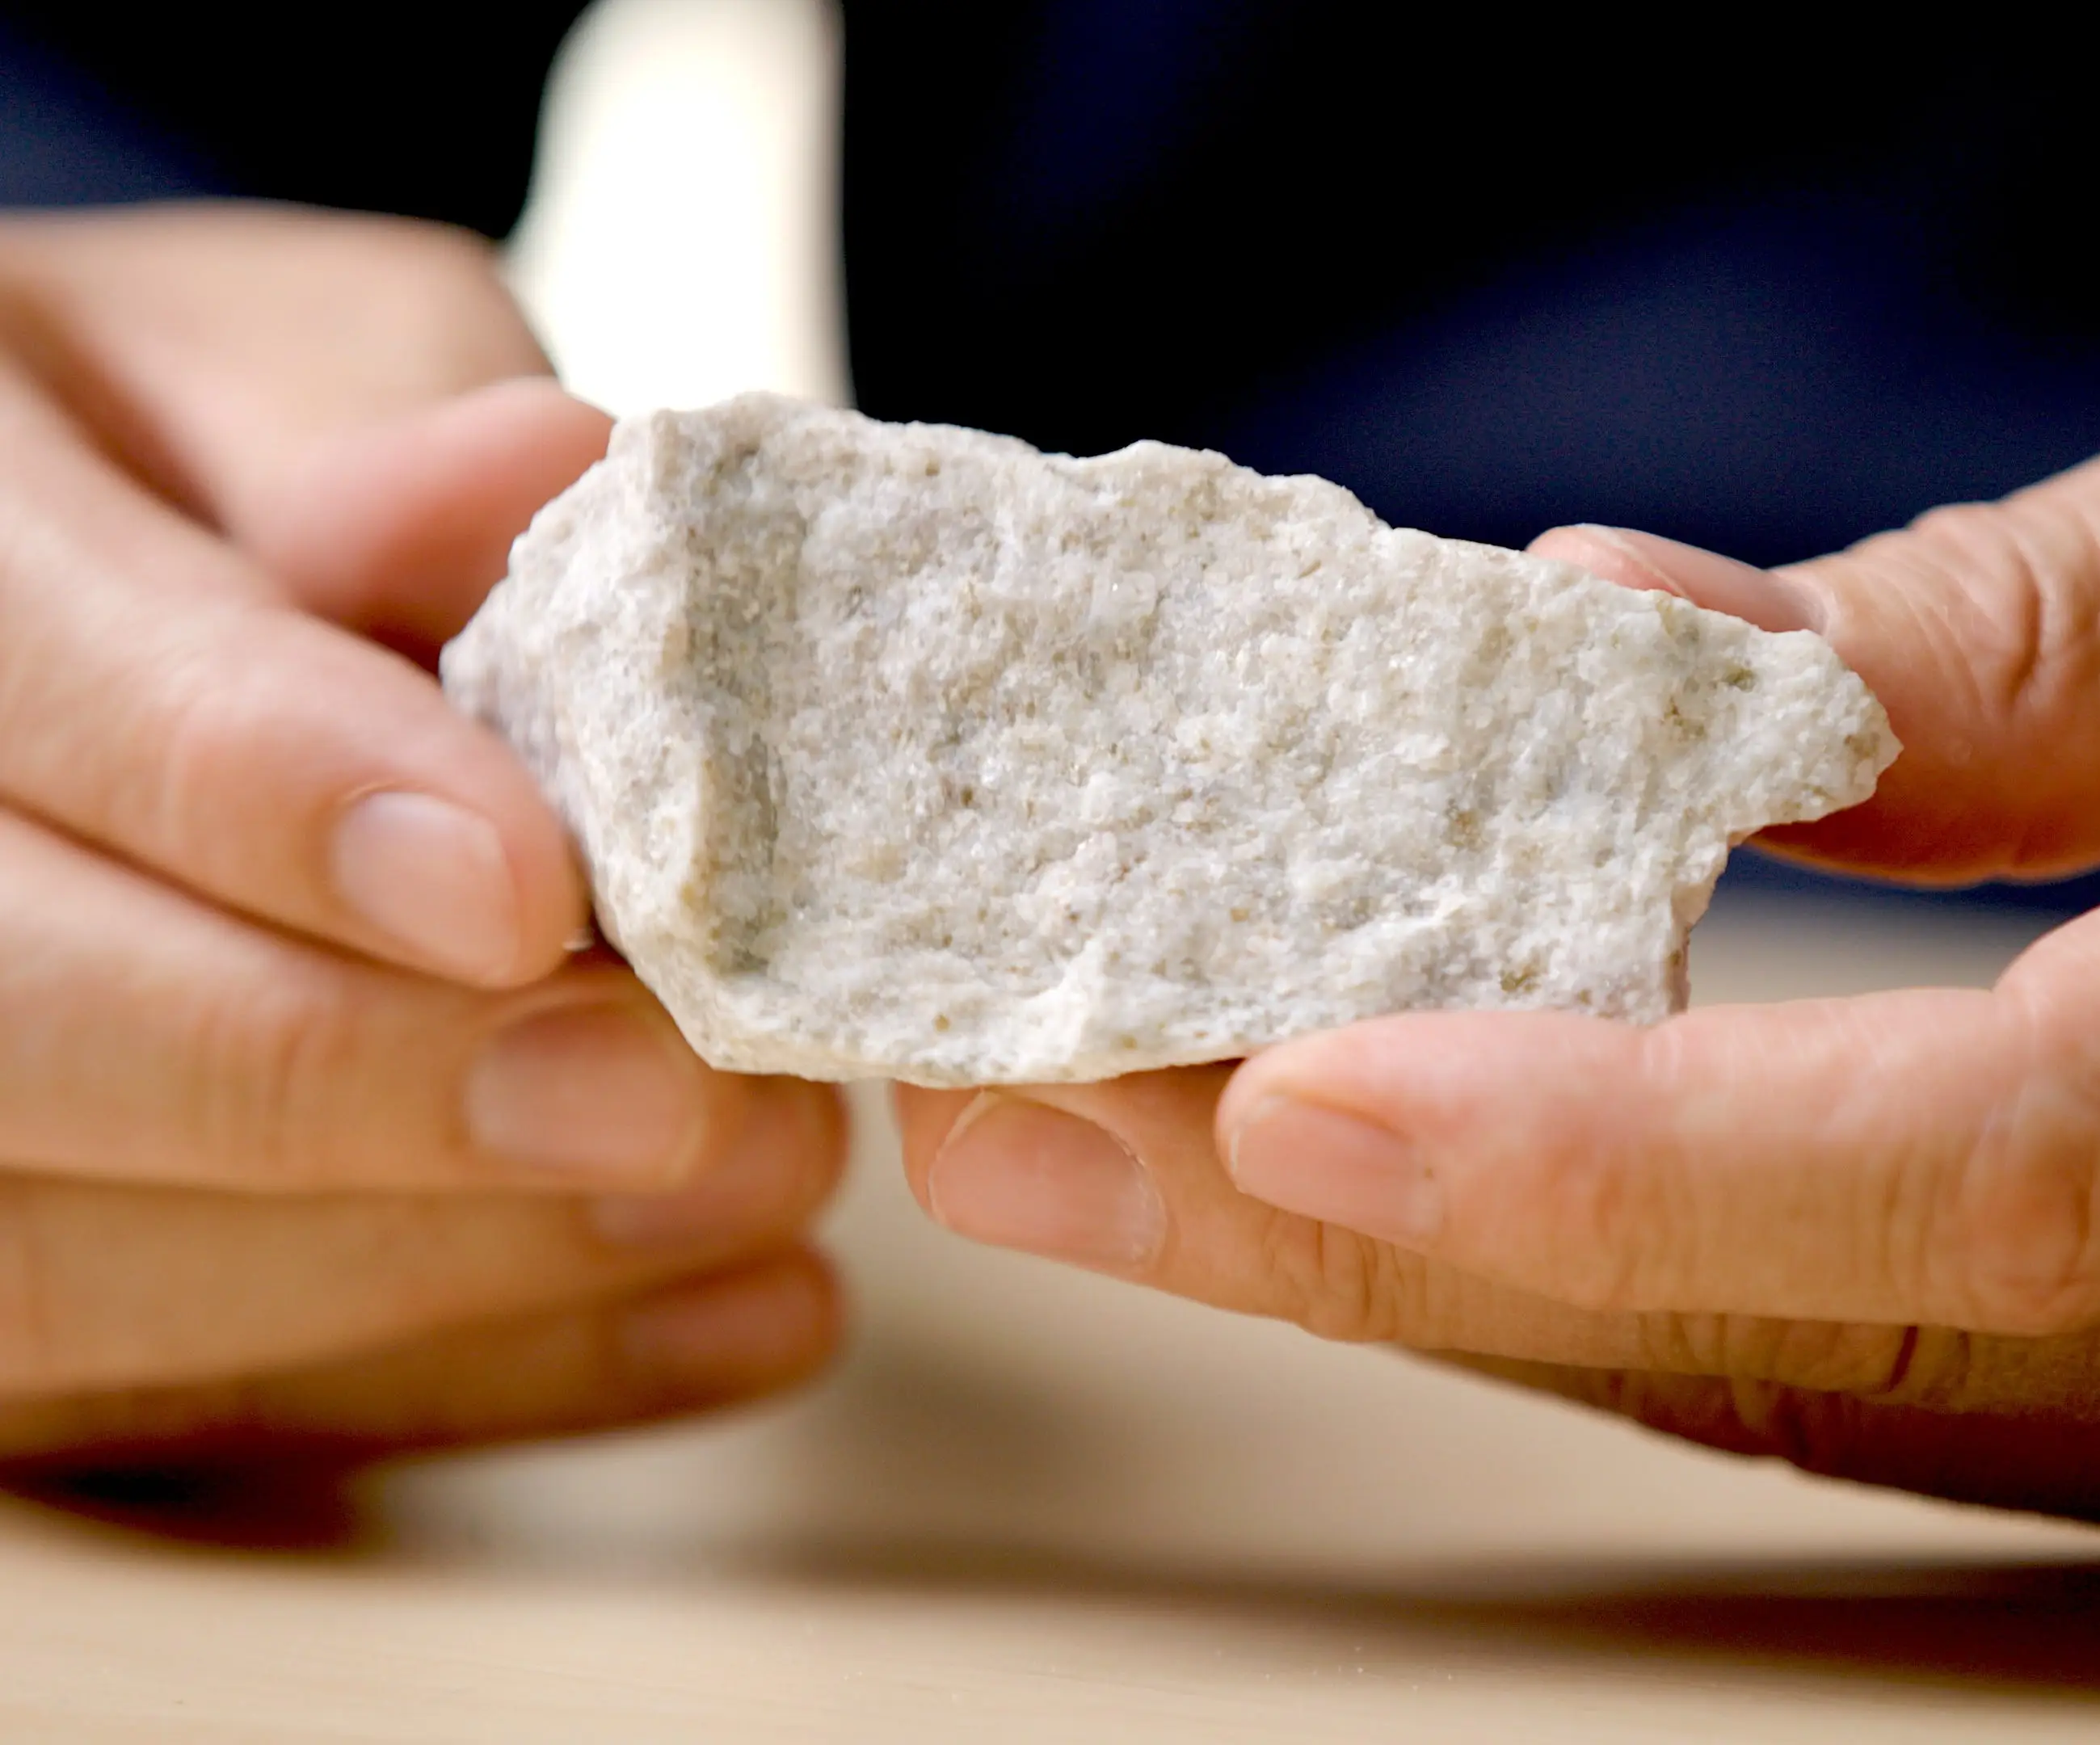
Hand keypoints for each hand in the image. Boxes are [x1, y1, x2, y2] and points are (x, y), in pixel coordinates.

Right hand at [0, 205, 842, 1472]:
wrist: (104, 590)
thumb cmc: (224, 453)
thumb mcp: (292, 359)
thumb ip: (390, 439)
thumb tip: (542, 484)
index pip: (32, 680)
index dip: (262, 789)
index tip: (525, 886)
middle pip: (15, 1029)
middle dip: (354, 1084)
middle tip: (680, 1096)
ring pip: (71, 1267)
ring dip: (442, 1268)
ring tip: (757, 1194)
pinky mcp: (43, 1238)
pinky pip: (192, 1392)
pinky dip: (477, 1369)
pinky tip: (729, 1314)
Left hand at [898, 319, 2099, 1533]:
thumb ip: (2056, 634)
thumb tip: (1634, 659)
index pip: (1999, 1169)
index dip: (1625, 1153)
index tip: (1277, 1096)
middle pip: (1796, 1323)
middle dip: (1368, 1248)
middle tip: (1020, 1130)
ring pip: (1780, 1364)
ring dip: (1404, 1269)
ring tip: (1094, 1144)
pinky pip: (1834, 1334)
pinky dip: (1567, 1257)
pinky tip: (1345, 1168)